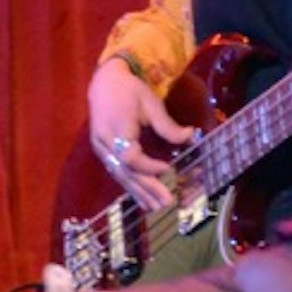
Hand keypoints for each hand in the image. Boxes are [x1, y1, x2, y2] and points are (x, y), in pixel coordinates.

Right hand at [84, 57, 186, 211]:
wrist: (104, 83)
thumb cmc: (130, 91)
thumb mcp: (150, 103)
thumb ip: (167, 124)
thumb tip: (191, 136)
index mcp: (116, 127)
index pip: (130, 156)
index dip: (148, 166)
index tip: (168, 169)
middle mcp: (104, 142)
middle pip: (125, 170)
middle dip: (146, 188)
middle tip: (166, 202)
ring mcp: (100, 148)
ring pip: (120, 175)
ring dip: (138, 192)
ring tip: (155, 208)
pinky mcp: (101, 152)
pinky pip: (117, 173)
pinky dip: (130, 187)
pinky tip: (142, 200)